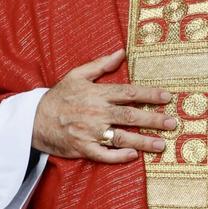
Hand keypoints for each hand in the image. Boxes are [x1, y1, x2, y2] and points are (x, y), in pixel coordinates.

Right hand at [32, 49, 175, 163]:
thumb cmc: (59, 96)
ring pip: (122, 137)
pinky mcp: (84, 148)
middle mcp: (96, 113)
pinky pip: (105, 154)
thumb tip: (122, 52)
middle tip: (172, 123)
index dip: (149, 94)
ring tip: (162, 144)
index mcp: (96, 94)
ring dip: (144, 141)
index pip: (128, 92)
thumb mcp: (77, 75)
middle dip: (153, 119)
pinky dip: (119, 156)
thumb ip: (101, 65)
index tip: (167, 97)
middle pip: (130, 116)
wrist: (35, 119)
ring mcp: (90, 132)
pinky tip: (133, 155)